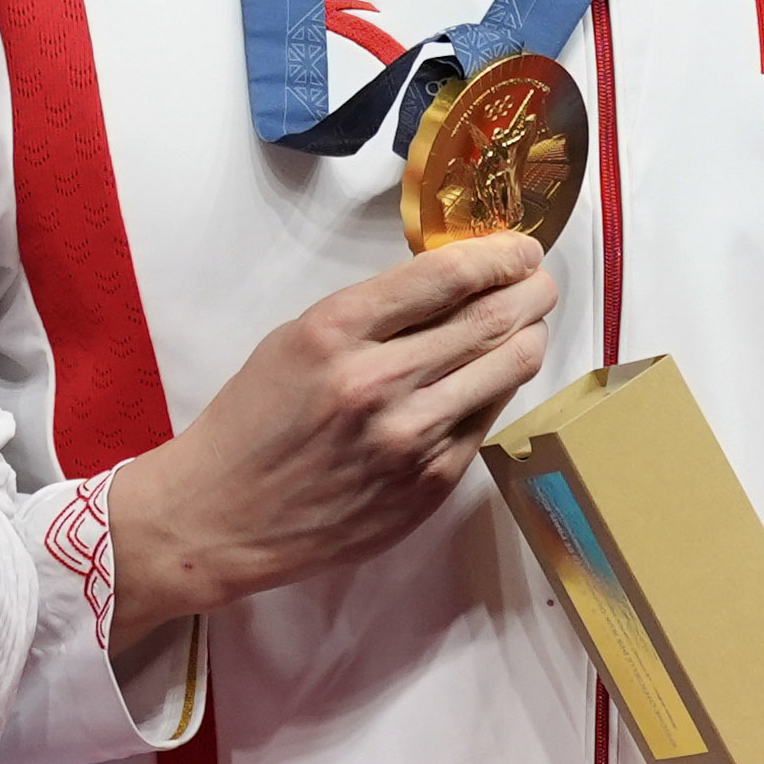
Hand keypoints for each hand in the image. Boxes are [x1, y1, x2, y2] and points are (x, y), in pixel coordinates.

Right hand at [108, 237, 559, 648]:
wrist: (223, 516)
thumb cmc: (253, 419)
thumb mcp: (296, 338)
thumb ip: (373, 314)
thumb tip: (453, 285)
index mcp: (337, 331)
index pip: (447, 276)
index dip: (499, 254)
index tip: (520, 247)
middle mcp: (379, 381)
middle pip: (492, 318)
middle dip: (530, 290)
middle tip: (539, 281)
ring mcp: (410, 438)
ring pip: (506, 369)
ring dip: (529, 337)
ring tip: (531, 324)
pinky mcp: (429, 484)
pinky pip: (486, 421)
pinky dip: (497, 391)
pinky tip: (492, 377)